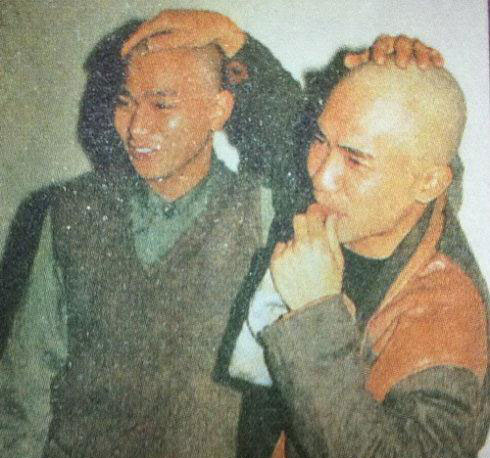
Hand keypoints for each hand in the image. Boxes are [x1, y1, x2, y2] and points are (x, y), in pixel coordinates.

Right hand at [121, 9, 245, 57]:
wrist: (215, 24)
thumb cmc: (202, 34)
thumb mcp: (185, 40)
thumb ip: (166, 42)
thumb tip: (148, 44)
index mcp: (165, 20)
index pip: (142, 31)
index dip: (131, 42)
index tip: (123, 53)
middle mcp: (164, 16)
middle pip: (143, 29)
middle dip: (133, 41)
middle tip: (125, 55)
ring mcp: (168, 17)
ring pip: (149, 28)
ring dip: (140, 39)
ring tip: (133, 51)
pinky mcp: (173, 20)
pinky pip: (156, 29)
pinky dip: (149, 36)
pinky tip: (148, 45)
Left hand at [270, 204, 343, 310]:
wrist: (314, 307)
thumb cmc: (329, 283)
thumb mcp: (337, 259)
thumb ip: (332, 234)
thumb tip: (331, 215)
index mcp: (319, 243)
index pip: (312, 214)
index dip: (314, 212)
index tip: (316, 214)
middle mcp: (301, 246)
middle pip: (298, 219)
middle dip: (304, 223)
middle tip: (309, 234)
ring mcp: (287, 254)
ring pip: (290, 237)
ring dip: (296, 243)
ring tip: (303, 260)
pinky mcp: (275, 263)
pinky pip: (280, 248)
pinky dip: (285, 253)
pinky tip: (294, 266)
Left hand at [344, 34, 443, 69]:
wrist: (392, 75)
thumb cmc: (376, 70)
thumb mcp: (367, 67)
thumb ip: (359, 63)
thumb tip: (347, 60)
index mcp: (384, 44)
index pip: (381, 43)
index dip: (380, 51)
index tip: (379, 62)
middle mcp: (399, 43)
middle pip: (402, 42)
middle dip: (402, 52)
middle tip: (402, 65)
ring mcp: (414, 47)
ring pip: (419, 46)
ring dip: (422, 54)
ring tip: (422, 67)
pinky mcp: (426, 54)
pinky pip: (432, 52)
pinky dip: (435, 56)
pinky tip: (439, 65)